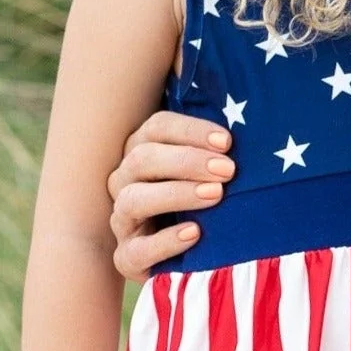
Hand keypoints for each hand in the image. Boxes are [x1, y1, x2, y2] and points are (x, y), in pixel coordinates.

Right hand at [107, 112, 234, 280]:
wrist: (187, 260)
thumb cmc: (203, 205)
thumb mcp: (210, 173)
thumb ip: (216, 145)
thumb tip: (224, 89)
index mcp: (143, 152)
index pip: (156, 128)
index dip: (190, 131)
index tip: (227, 141)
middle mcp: (126, 181)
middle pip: (143, 159)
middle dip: (187, 161)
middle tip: (228, 169)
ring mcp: (123, 220)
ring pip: (134, 199)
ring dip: (176, 194)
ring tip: (216, 195)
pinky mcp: (127, 257)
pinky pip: (137, 250)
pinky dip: (166, 241)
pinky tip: (195, 233)